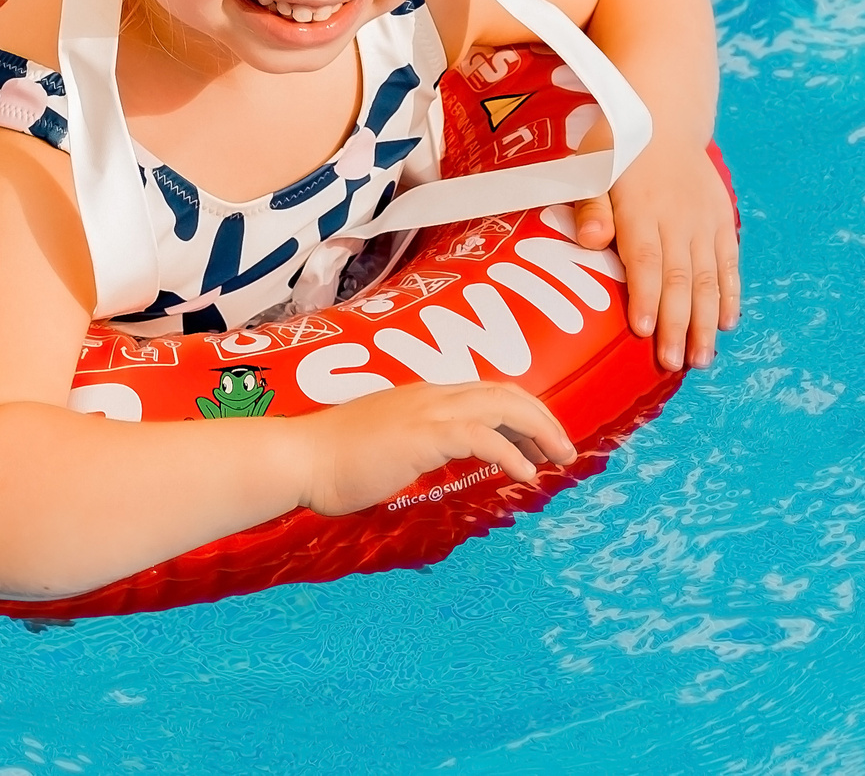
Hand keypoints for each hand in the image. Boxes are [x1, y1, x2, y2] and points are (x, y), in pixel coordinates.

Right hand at [289, 381, 575, 516]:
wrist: (298, 460)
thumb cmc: (332, 461)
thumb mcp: (384, 447)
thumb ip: (413, 446)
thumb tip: (431, 460)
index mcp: (423, 396)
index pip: (488, 391)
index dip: (522, 412)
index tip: (541, 441)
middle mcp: (431, 395)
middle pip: (506, 391)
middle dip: (543, 419)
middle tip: (565, 451)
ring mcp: (427, 411)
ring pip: (503, 405)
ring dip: (539, 431)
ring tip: (559, 460)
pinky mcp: (423, 435)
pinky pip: (483, 436)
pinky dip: (512, 452)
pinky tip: (526, 474)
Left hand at [573, 142, 739, 371]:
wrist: (665, 113)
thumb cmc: (617, 145)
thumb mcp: (592, 164)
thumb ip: (592, 204)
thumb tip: (590, 241)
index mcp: (642, 207)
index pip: (645, 260)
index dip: (646, 297)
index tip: (644, 332)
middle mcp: (677, 217)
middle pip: (680, 278)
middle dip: (677, 324)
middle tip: (672, 363)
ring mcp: (704, 220)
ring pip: (708, 277)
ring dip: (705, 321)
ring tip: (701, 358)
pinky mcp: (721, 219)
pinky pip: (729, 262)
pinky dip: (730, 294)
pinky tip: (727, 324)